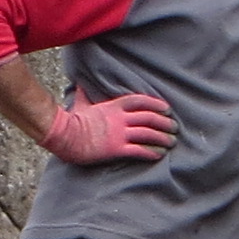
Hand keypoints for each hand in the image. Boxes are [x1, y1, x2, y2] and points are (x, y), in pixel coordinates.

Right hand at [42, 89, 174, 165]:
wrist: (64, 136)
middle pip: (149, 118)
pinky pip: (139, 150)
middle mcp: (120, 119)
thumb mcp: (80, 104)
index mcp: (113, 107)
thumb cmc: (71, 121)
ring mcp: (119, 134)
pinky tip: (159, 155)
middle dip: (164, 122)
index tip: (166, 108)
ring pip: (147, 134)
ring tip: (172, 142)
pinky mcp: (116, 149)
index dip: (156, 103)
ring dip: (162, 138)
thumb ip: (84, 94)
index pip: (140, 101)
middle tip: (174, 127)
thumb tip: (80, 83)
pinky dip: (151, 152)